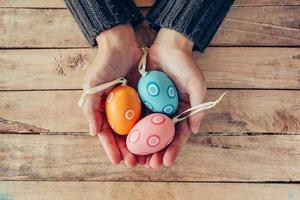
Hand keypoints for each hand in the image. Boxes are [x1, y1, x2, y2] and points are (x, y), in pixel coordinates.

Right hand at [82, 24, 144, 166]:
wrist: (122, 45)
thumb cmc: (104, 65)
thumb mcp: (92, 86)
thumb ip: (91, 108)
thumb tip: (94, 133)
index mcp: (104, 111)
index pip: (108, 135)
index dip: (112, 148)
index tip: (118, 161)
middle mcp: (119, 112)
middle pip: (124, 137)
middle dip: (129, 151)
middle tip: (135, 164)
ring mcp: (133, 107)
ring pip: (138, 131)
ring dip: (142, 145)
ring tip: (148, 158)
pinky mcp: (146, 100)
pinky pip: (150, 117)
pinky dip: (153, 130)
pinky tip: (158, 140)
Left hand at [145, 28, 206, 168]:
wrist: (168, 47)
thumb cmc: (185, 65)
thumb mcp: (196, 83)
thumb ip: (198, 106)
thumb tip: (195, 130)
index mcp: (182, 112)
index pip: (178, 136)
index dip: (173, 150)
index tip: (165, 162)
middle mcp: (168, 114)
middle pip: (162, 139)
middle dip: (156, 154)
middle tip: (149, 165)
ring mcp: (154, 108)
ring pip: (147, 133)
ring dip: (142, 147)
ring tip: (136, 160)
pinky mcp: (142, 101)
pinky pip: (136, 118)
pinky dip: (132, 131)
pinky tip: (126, 141)